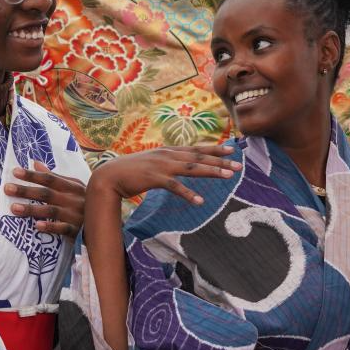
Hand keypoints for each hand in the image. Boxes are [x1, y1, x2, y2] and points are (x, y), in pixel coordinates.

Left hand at [5, 162, 86, 237]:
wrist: (106, 221)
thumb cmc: (85, 202)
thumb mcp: (73, 187)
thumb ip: (54, 177)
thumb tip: (35, 163)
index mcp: (72, 186)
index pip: (50, 179)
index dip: (32, 175)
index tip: (14, 172)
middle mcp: (73, 199)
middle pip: (47, 193)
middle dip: (26, 191)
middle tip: (7, 188)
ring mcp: (75, 214)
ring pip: (52, 211)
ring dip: (33, 209)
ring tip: (14, 208)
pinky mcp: (77, 230)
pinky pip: (63, 229)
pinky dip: (51, 227)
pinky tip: (37, 226)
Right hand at [88, 145, 241, 204]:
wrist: (109, 175)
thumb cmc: (132, 171)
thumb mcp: (154, 162)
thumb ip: (168, 161)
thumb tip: (182, 164)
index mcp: (169, 151)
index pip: (196, 148)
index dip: (215, 149)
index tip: (232, 150)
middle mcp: (168, 155)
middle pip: (199, 157)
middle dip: (221, 160)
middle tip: (239, 165)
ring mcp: (162, 165)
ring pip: (192, 168)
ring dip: (211, 171)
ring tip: (228, 177)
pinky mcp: (154, 178)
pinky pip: (175, 186)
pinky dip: (188, 193)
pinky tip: (200, 201)